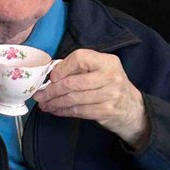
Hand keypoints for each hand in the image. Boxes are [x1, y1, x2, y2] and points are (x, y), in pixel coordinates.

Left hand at [34, 49, 148, 146]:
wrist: (131, 107)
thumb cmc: (109, 86)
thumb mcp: (100, 70)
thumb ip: (79, 69)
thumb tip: (50, 73)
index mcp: (107, 61)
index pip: (79, 58)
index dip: (62, 68)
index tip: (51, 77)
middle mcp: (110, 76)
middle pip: (72, 83)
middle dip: (51, 90)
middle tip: (39, 95)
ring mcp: (110, 95)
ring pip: (73, 99)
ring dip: (54, 103)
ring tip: (44, 104)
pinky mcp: (106, 111)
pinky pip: (78, 111)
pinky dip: (63, 111)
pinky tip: (55, 110)